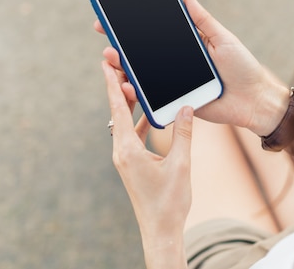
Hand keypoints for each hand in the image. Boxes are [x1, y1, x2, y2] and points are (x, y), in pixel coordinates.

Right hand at [95, 0, 289, 135]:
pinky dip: (137, 92)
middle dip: (120, 44)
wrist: (255, 100)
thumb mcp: (224, 39)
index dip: (134, 26)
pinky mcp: (176, 102)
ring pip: (142, 75)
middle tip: (104, 33)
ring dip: (123, 67)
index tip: (113, 14)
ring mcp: (174, 83)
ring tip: (111, 57)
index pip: (154, 33)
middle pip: (142, 54)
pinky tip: (126, 84)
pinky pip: (153, 97)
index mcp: (186, 46)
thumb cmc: (244, 68)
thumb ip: (203, 21)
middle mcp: (176, 64)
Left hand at [102, 60, 192, 255]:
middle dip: (118, 88)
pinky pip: (132, 135)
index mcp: (128, 150)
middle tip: (119, 65)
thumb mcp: (180, 164)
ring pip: (124, 123)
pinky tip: (148, 113)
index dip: (113, 85)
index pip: (119, 110)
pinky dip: (138, 121)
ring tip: (132, 83)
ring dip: (128, 104)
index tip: (107, 65)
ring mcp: (125, 158)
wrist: (161, 229)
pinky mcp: (132, 163)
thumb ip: (183, 134)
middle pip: (117, 112)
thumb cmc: (170, 201)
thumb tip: (186, 107)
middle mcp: (122, 152)